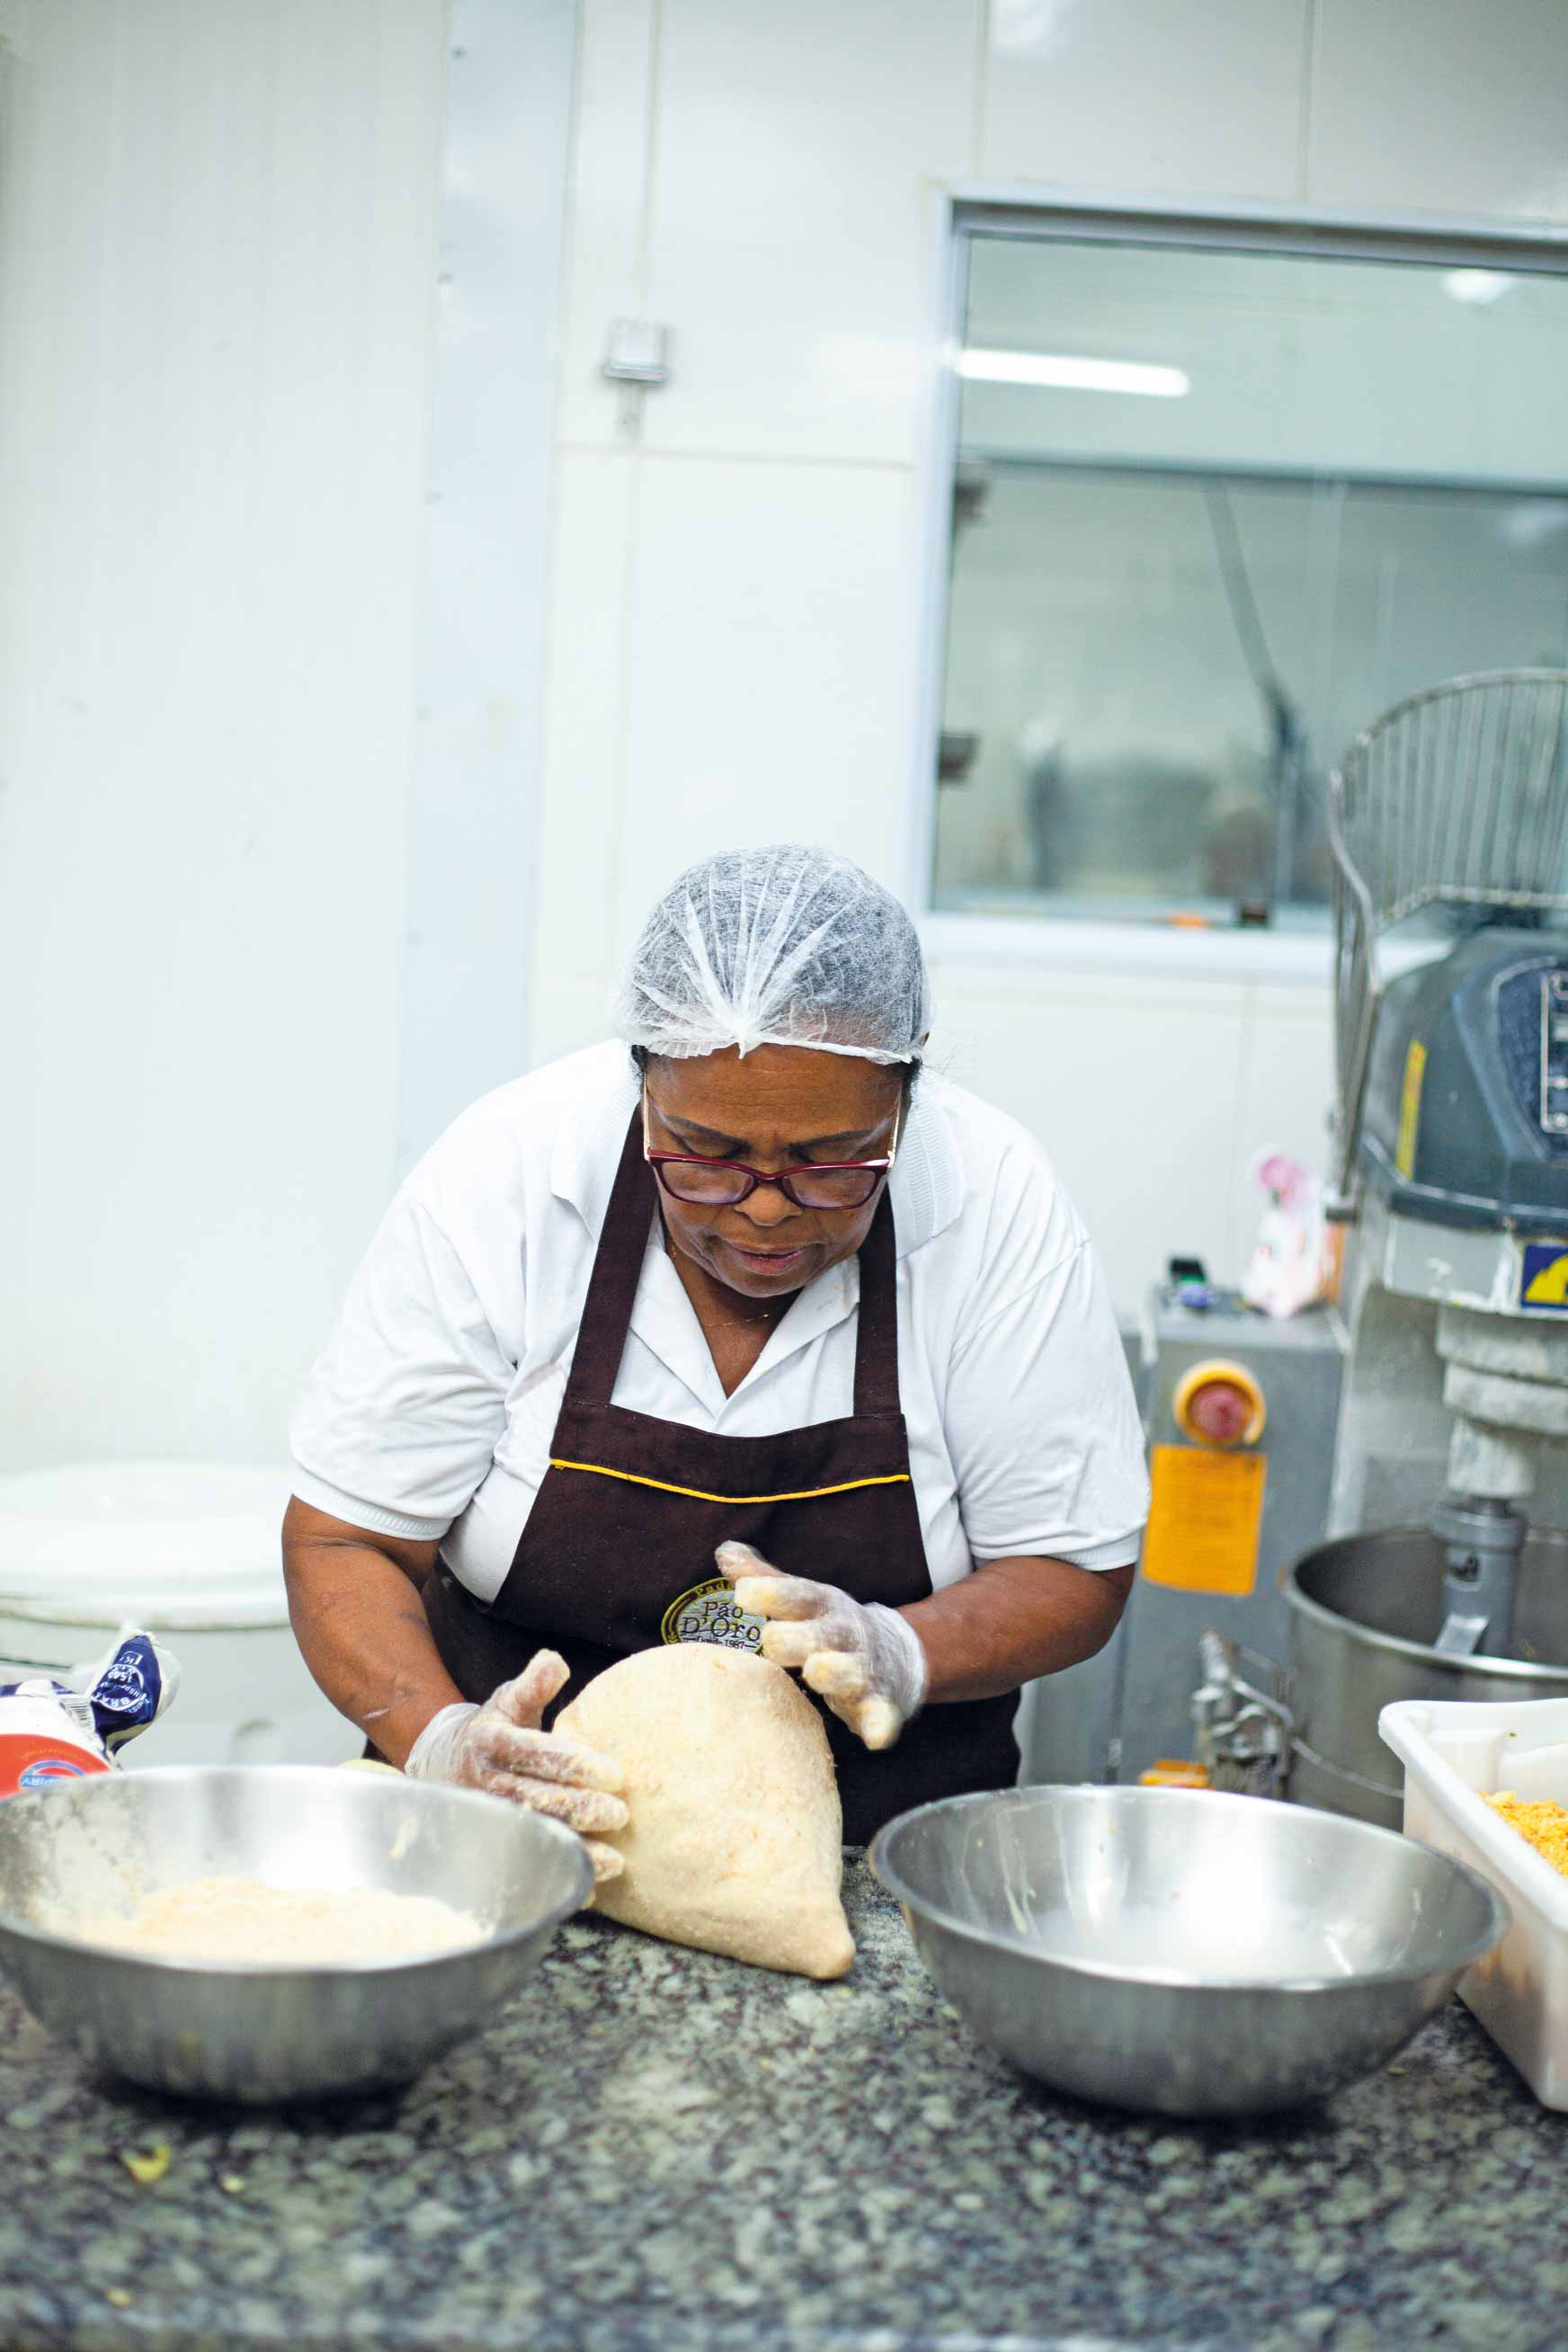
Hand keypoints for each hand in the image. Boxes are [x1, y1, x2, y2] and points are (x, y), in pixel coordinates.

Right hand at [404, 1650, 628, 1883]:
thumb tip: (555, 1660)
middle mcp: (484, 1783)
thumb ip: (533, 1686)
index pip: (534, 1753)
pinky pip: (525, 1864)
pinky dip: (557, 1876)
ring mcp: (486, 1818)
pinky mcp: (491, 1844)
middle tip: (621, 1816)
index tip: (616, 1775)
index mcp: (490, 1742)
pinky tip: (590, 1885)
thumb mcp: (507, 1702)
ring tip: (617, 1863)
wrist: (445, 1764)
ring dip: (574, 1852)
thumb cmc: (492, 1731)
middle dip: (580, 1810)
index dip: (574, 1764)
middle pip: (535, 1799)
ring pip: (533, 1836)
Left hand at [716, 1542, 928, 1750]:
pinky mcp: (879, 1702)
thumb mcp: (802, 1598)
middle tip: (771, 1641)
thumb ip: (765, 1580)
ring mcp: (863, 1668)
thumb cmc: (828, 1626)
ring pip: (849, 1671)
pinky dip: (880, 1723)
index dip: (771, 1594)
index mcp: (822, 1605)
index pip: (797, 1595)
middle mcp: (844, 1633)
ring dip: (835, 1671)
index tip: (742, 1594)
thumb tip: (724, 1552)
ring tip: (817, 1670)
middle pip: (820, 1634)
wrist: (893, 1653)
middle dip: (798, 1637)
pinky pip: (880, 1714)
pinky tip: (876, 1736)